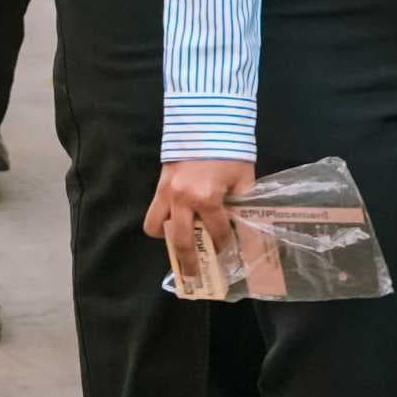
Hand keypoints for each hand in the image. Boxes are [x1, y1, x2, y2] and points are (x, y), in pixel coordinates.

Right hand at [146, 157, 255, 272]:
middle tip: (197, 277)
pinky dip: (160, 223)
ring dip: (169, 243)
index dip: (226, 246)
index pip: (218, 233)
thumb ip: (242, 202)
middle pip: (183, 242)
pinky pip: (152, 214)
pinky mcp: (159, 186)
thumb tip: (244, 224)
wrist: (206, 119)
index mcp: (207, 198)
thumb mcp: (243, 177)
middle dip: (191, 262)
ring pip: (159, 230)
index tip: (229, 256)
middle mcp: (183, 200)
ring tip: (180, 252)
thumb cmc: (229, 148)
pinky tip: (172, 226)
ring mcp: (167, 194)